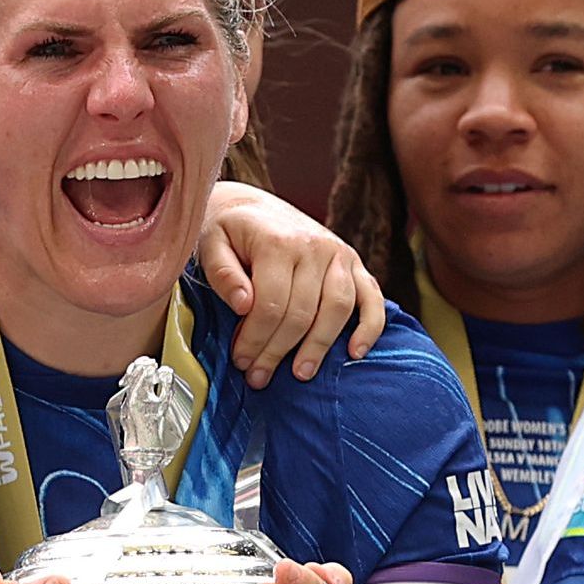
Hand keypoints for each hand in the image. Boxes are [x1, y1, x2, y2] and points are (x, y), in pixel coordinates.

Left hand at [196, 182, 387, 384]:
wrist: (253, 207)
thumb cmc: (229, 233)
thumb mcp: (211, 245)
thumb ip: (223, 274)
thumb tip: (245, 304)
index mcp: (278, 242)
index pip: (271, 306)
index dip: (255, 340)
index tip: (240, 361)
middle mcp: (314, 246)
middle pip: (301, 314)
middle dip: (277, 352)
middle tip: (259, 377)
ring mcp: (338, 253)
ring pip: (337, 310)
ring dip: (318, 347)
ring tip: (300, 374)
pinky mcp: (354, 263)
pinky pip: (371, 297)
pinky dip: (369, 327)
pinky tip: (355, 353)